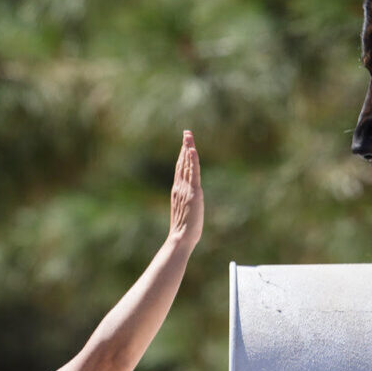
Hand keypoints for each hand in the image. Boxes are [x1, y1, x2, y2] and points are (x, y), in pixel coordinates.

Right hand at [169, 130, 202, 246]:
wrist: (181, 237)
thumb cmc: (184, 230)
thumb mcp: (185, 211)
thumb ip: (186, 203)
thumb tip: (190, 200)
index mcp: (177, 190)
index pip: (180, 168)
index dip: (182, 155)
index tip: (185, 143)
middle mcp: (179, 187)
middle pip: (182, 162)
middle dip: (185, 146)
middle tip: (186, 133)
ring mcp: (185, 189)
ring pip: (187, 164)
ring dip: (188, 148)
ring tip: (189, 135)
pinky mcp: (193, 192)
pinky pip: (194, 173)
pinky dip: (193, 161)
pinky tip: (192, 150)